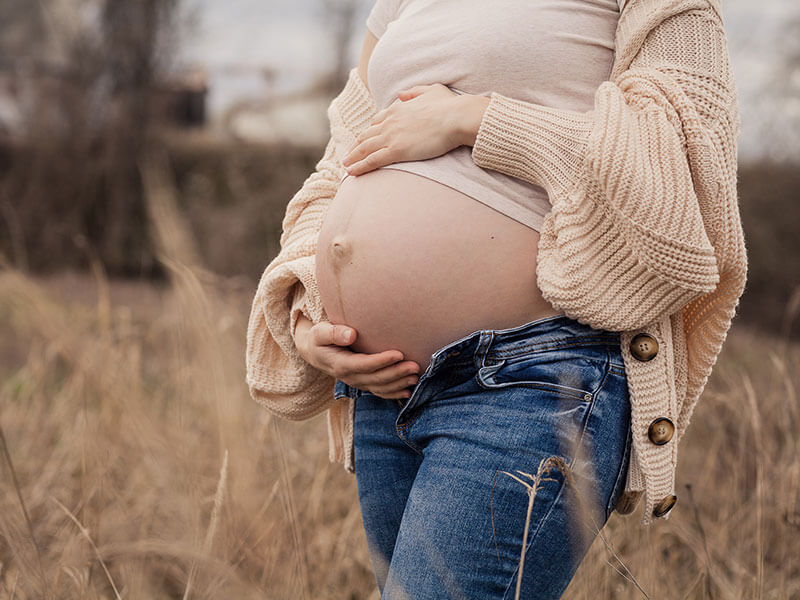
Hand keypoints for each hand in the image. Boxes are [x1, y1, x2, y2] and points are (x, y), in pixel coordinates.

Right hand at [294, 315, 420, 399]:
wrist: (316, 353)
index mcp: (341, 365)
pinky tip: (408, 392)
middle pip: (376, 378)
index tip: (399, 354)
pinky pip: (380, 392)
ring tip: (416, 376)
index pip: (365, 364)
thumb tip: (351, 335)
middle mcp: (350, 377)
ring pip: (381, 387)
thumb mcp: (321, 332)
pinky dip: (394, 394)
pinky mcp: (363, 384)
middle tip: (415, 365)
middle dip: (397, 373)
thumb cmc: (320, 338)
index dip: (382, 361)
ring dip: (399, 384)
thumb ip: (334, 333)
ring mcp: (358, 383)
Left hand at [341, 83, 467, 175]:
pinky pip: (372, 160)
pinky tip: (351, 172)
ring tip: (346, 165)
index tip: (364, 139)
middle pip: (367, 135)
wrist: (457, 117)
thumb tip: (401, 94)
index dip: (369, 131)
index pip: (378, 121)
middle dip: (356, 146)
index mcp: (398, 108)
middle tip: (349, 154)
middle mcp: (390, 122)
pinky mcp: (396, 151)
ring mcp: (391, 136)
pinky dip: (359, 167)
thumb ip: (415, 91)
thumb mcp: (432, 91)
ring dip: (353, 158)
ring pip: (365, 149)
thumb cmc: (450, 106)